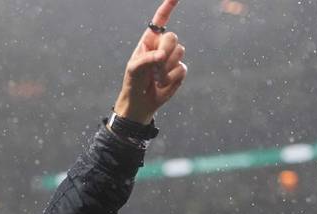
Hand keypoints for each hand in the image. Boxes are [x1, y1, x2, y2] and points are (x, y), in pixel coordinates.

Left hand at [113, 0, 186, 124]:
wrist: (140, 102)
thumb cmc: (134, 82)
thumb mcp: (134, 70)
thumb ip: (146, 59)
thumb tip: (162, 55)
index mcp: (149, 41)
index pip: (160, 21)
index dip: (168, 8)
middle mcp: (162, 46)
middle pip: (173, 37)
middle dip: (165, 51)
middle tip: (155, 65)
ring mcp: (172, 58)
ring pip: (179, 53)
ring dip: (165, 69)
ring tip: (155, 78)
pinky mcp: (179, 70)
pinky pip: (182, 68)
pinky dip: (172, 78)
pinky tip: (162, 84)